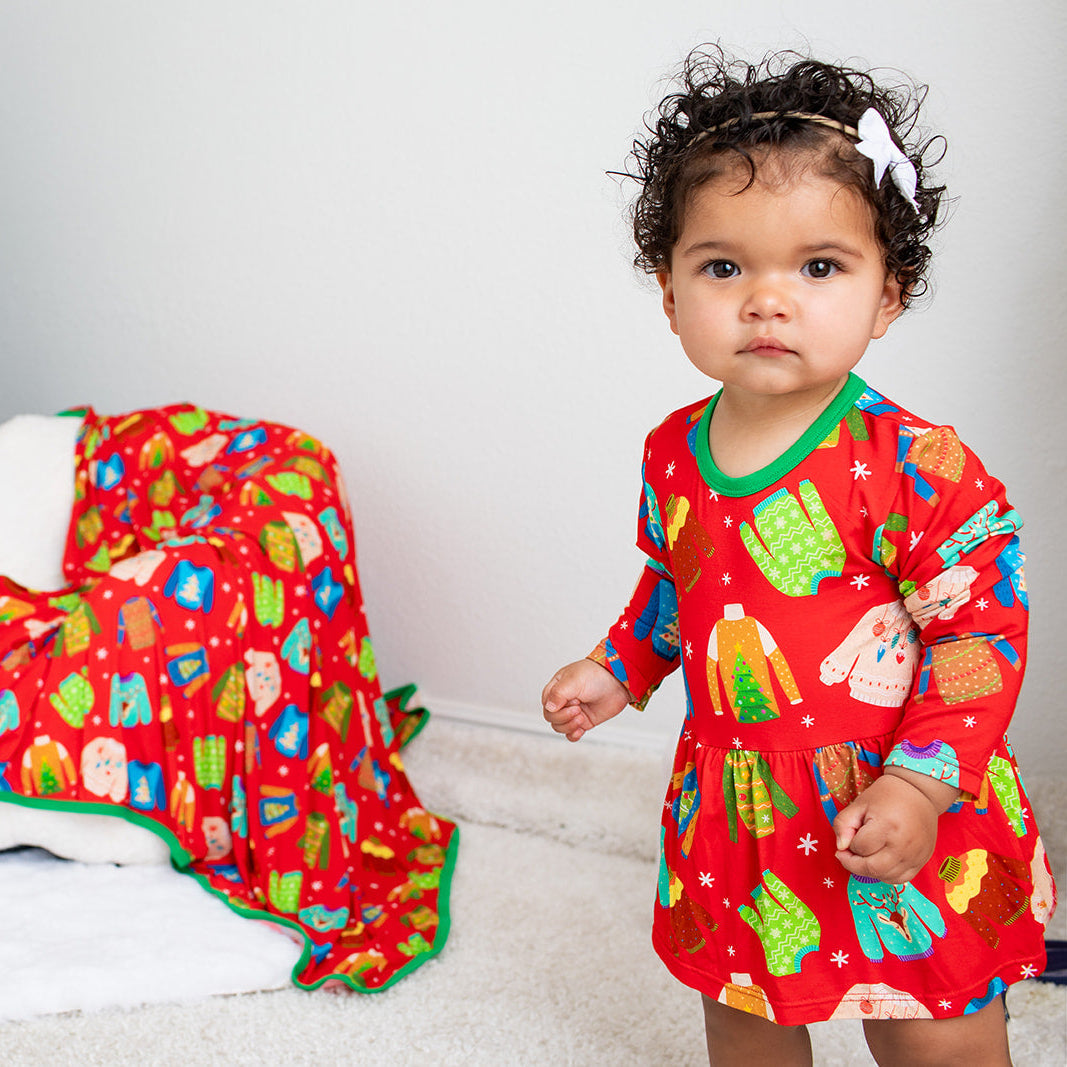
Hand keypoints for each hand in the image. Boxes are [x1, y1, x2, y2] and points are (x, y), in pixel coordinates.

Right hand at [541, 660, 630, 741]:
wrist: (618, 682)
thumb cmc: (596, 675)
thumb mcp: (573, 681)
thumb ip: (558, 694)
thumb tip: (549, 707)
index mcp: (556, 689)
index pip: (547, 705)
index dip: (556, 708)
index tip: (571, 701)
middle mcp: (563, 701)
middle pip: (552, 718)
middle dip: (564, 717)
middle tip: (578, 708)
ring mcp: (573, 712)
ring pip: (560, 727)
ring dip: (569, 725)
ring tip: (582, 716)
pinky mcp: (584, 721)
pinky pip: (571, 734)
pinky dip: (573, 735)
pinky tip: (580, 730)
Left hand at [832, 772, 949, 882]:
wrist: (918, 792)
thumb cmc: (886, 796)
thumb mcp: (859, 804)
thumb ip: (843, 824)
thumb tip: (840, 847)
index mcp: (887, 825)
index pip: (860, 848)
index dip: (849, 845)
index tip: (848, 837)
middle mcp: (903, 844)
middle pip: (872, 868)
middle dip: (854, 864)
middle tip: (849, 853)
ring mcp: (915, 855)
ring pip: (885, 877)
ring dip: (869, 871)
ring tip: (865, 855)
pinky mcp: (922, 861)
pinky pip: (901, 879)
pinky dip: (886, 875)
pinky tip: (880, 861)